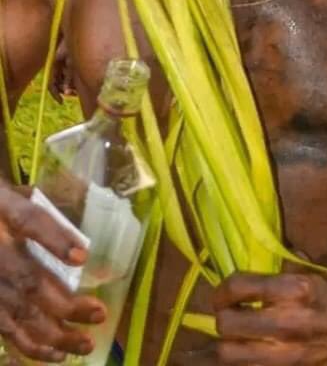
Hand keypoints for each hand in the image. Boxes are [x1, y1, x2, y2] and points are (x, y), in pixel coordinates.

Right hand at [0, 181, 105, 362]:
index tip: (82, 257)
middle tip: (99, 315)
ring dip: (53, 333)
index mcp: (3, 212)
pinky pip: (4, 329)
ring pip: (18, 312)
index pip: (29, 221)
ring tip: (84, 344)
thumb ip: (35, 207)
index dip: (54, 239)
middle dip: (64, 303)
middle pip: (28, 281)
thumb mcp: (9, 195)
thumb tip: (75, 234)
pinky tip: (55, 354)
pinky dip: (29, 345)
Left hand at [212, 272, 326, 365]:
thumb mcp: (308, 276)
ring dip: (221, 347)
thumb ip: (278, 271)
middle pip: (227, 325)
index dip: (222, 290)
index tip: (223, 294)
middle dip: (221, 319)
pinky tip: (238, 355)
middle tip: (225, 316)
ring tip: (220, 342)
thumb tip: (247, 269)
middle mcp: (286, 323)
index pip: (238, 286)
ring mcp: (285, 354)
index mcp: (294, 291)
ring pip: (230, 355)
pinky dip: (239, 361)